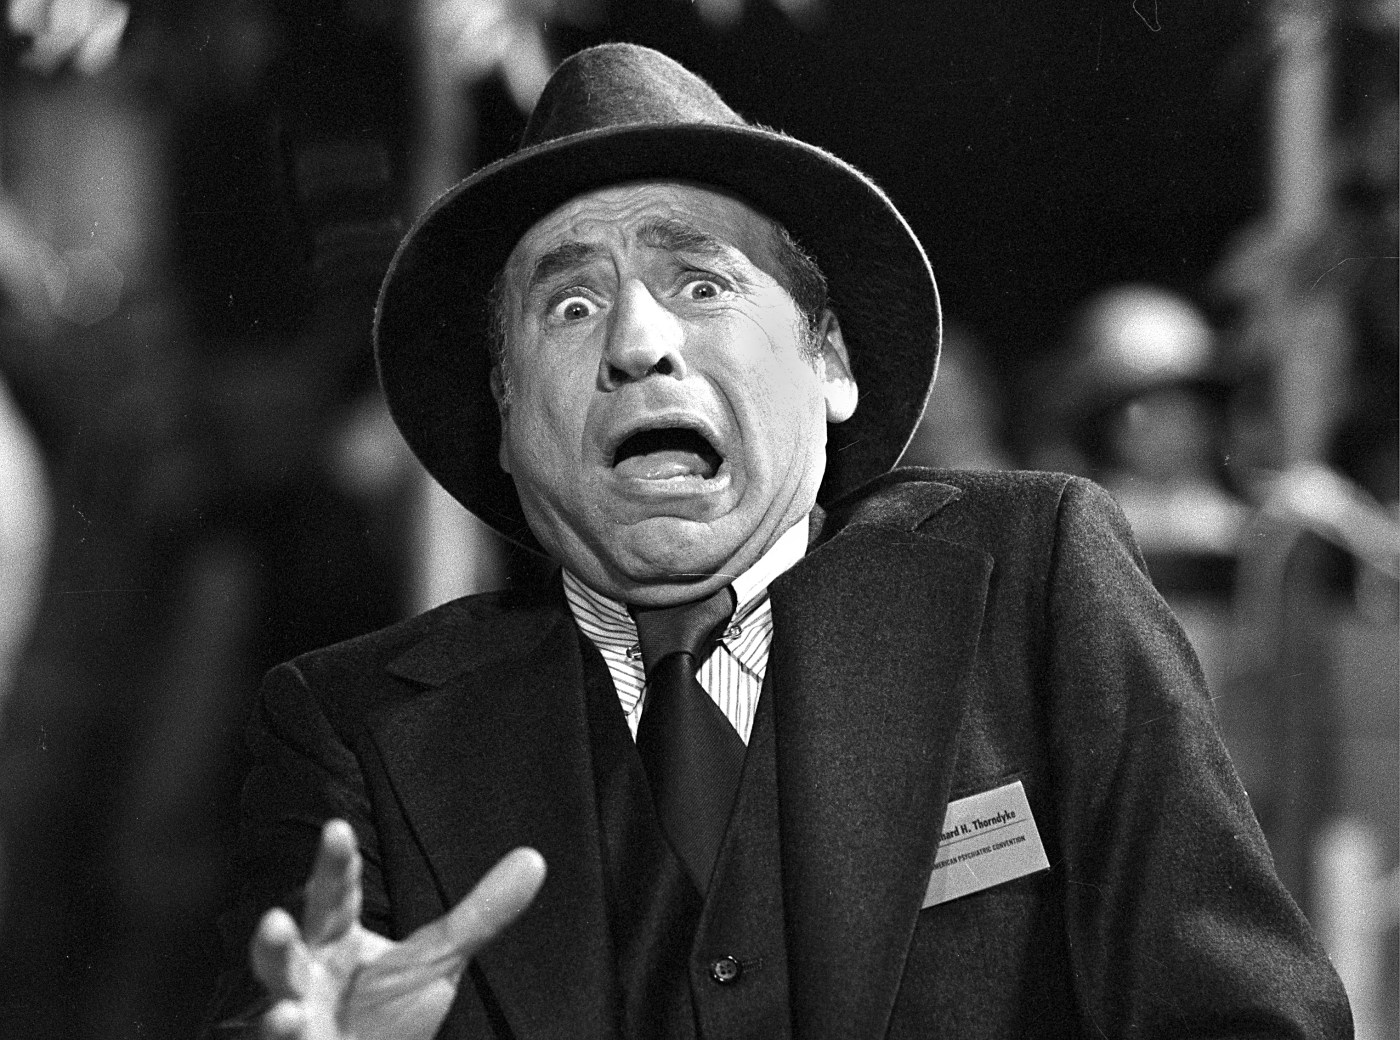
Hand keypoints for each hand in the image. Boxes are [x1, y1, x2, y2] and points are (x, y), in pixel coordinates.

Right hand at [250, 820, 545, 1039]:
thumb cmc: (387, 1010)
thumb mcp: (439, 959)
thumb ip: (479, 913)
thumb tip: (535, 858)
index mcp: (337, 939)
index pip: (336, 894)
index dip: (334, 864)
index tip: (337, 829)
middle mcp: (307, 974)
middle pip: (288, 952)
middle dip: (275, 939)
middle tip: (275, 919)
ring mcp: (295, 1016)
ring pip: (275, 1005)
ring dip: (273, 1009)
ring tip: (285, 1005)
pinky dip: (284, 1036)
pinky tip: (288, 1024)